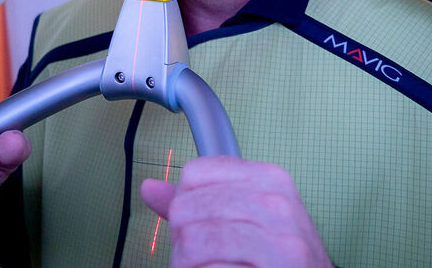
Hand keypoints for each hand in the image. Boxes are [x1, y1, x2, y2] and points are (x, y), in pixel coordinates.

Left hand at [141, 156, 333, 267]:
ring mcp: (281, 238)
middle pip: (187, 208)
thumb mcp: (249, 219)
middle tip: (200, 258)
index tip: (199, 224)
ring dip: (189, 265)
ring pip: (194, 242)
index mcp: (269, 178)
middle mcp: (278, 202)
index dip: (185, 203)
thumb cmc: (282, 259)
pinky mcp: (280, 267)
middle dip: (183, 241)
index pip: (195, 173)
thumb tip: (149, 188)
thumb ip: (200, 203)